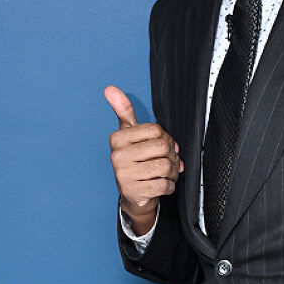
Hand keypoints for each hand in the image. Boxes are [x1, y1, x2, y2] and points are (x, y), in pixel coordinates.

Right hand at [104, 85, 183, 235]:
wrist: (132, 194)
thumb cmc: (134, 159)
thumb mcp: (128, 134)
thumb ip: (123, 110)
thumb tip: (110, 89)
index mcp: (118, 138)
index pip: (156, 130)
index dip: (166, 138)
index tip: (163, 145)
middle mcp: (117, 155)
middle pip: (162, 147)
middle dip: (172, 156)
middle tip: (169, 161)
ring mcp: (124, 175)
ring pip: (165, 166)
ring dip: (173, 172)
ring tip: (167, 173)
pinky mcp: (133, 192)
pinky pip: (164, 185)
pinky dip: (170, 186)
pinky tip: (162, 185)